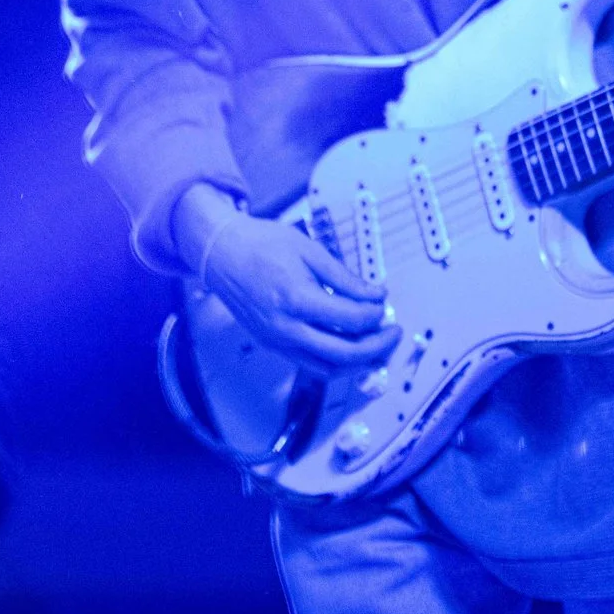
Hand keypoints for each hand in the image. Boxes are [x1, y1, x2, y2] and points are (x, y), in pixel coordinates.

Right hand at [176, 185, 398, 374]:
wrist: (221, 253)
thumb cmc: (260, 244)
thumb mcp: (308, 250)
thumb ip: (345, 277)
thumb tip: (375, 295)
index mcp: (295, 299)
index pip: (350, 320)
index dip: (375, 315)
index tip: (384, 303)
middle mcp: (285, 327)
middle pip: (343, 354)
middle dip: (376, 347)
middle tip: (393, 333)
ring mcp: (277, 340)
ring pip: (327, 369)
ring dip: (358, 363)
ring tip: (377, 347)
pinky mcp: (272, 345)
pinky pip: (310, 364)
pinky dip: (335, 362)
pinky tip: (349, 349)